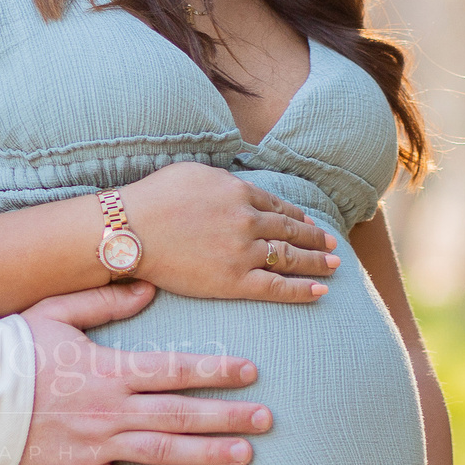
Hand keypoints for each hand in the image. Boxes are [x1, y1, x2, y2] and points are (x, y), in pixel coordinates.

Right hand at [14, 284, 271, 464]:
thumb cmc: (13, 347)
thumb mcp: (56, 312)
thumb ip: (105, 300)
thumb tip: (149, 290)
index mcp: (108, 368)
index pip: (174, 369)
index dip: (216, 370)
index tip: (251, 371)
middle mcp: (110, 408)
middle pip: (180, 412)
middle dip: (228, 415)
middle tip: (267, 420)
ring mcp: (96, 444)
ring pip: (163, 450)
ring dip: (207, 453)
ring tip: (246, 455)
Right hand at [120, 162, 339, 304]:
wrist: (130, 231)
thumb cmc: (152, 199)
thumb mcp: (193, 173)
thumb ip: (222, 181)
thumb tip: (236, 187)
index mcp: (239, 192)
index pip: (277, 206)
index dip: (297, 215)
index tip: (310, 222)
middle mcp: (248, 220)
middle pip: (290, 230)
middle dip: (314, 237)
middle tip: (332, 244)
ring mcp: (244, 252)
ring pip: (289, 257)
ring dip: (316, 261)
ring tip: (334, 264)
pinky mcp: (234, 281)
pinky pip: (277, 287)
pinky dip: (302, 289)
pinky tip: (321, 291)